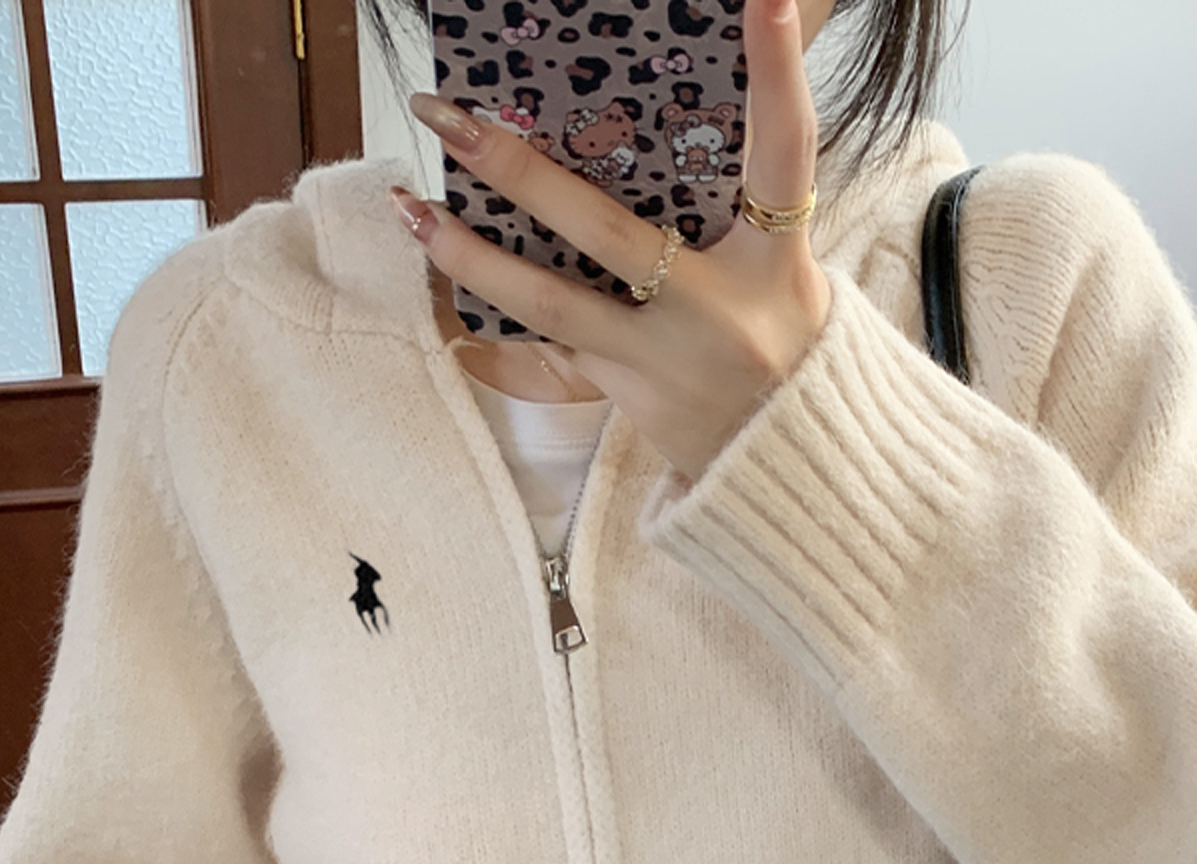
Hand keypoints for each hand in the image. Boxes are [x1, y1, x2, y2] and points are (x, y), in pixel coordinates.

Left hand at [390, 0, 831, 485]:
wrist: (785, 460)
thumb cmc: (780, 342)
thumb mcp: (781, 268)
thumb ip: (734, 207)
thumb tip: (654, 126)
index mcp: (774, 261)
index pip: (785, 151)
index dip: (780, 71)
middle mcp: (716, 311)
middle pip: (610, 233)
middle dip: (523, 172)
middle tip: (451, 116)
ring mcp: (662, 360)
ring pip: (555, 304)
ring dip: (473, 256)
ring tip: (410, 208)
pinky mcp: (625, 393)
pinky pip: (548, 349)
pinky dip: (496, 317)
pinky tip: (446, 284)